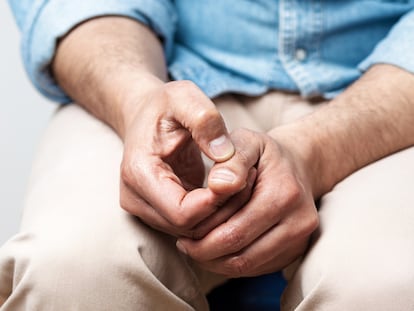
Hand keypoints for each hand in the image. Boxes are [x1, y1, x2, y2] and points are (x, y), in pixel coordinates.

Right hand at [119, 80, 251, 236]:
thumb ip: (205, 120)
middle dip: (223, 210)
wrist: (145, 115)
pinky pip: (191, 225)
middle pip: (188, 228)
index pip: (182, 213)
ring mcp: (145, 208)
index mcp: (139, 174)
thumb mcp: (184, 97)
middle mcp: (136, 199)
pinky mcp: (158, 211)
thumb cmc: (164, 105)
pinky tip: (229, 189)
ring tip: (242, 182)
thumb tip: (226, 156)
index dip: (216, 202)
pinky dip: (214, 213)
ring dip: (221, 214)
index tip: (240, 176)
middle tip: (249, 180)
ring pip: (191, 233)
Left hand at [176, 128, 318, 276]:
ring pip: (248, 267)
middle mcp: (299, 222)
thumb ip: (231, 161)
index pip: (234, 233)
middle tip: (184, 246)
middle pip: (241, 256)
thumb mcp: (246, 142)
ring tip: (196, 249)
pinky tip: (217, 249)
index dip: (202, 239)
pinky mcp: (296, 251)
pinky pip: (258, 268)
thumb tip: (217, 186)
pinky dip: (232, 263)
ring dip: (217, 263)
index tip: (181, 234)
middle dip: (206, 255)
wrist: (296, 165)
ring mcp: (300, 240)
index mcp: (285, 195)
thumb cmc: (262, 154)